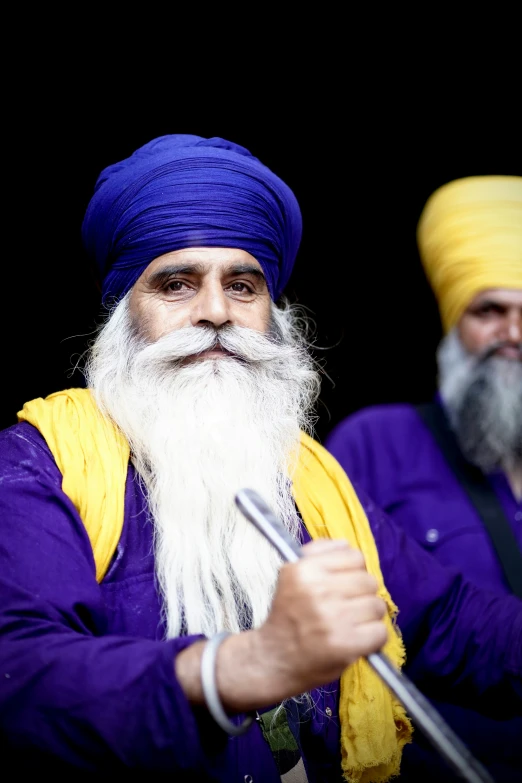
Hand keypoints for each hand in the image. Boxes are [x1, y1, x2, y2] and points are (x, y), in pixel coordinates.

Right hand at [175, 539, 387, 711]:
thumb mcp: (291, 575)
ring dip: (368, 617)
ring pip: (377, 606)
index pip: (355, 557)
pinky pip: (380, 632)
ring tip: (351, 624)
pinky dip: (373, 638)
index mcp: (304, 570)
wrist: (274, 659)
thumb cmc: (288, 615)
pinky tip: (357, 640)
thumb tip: (346, 545)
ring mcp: (333, 619)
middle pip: (369, 581)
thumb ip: (318, 553)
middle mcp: (317, 591)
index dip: (353, 571)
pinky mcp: (345, 645)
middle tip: (346, 607)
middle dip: (361, 594)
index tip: (344, 584)